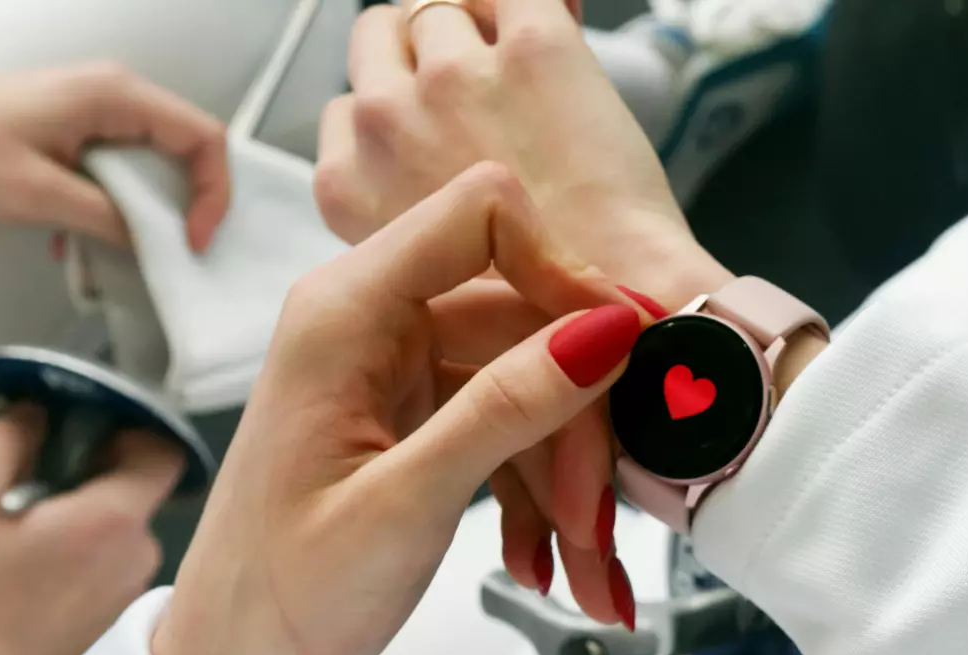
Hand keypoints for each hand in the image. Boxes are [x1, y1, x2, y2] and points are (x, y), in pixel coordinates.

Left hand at [0, 62, 229, 251]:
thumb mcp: (39, 193)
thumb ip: (108, 219)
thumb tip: (156, 247)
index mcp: (116, 96)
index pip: (204, 138)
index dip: (213, 192)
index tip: (193, 239)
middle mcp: (117, 95)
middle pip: (189, 150)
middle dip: (190, 204)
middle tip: (175, 249)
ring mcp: (100, 110)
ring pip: (159, 163)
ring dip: (153, 210)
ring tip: (131, 247)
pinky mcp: (82, 128)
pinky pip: (127, 167)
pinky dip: (123, 205)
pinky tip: (90, 235)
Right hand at [0, 407, 183, 654]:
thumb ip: (6, 442)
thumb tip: (35, 412)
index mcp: (112, 519)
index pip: (165, 453)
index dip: (134, 432)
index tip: (91, 435)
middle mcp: (137, 554)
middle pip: (140, 491)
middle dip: (96, 477)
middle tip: (38, 483)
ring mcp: (129, 588)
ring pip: (123, 529)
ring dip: (86, 518)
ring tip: (29, 531)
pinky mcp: (114, 615)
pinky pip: (113, 563)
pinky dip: (85, 552)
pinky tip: (37, 567)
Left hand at [153, 164, 643, 654]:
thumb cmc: (283, 596)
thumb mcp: (405, 505)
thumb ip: (505, 409)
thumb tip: (604, 332)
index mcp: (345, 313)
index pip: (481, 215)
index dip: (563, 269)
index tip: (622, 348)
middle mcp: (372, 323)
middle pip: (523, 318)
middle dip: (578, 420)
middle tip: (599, 519)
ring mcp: (397, 370)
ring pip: (529, 380)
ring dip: (568, 475)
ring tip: (583, 567)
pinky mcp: (418, 415)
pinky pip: (509, 423)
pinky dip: (539, 490)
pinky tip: (544, 557)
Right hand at [314, 0, 730, 306]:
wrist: (621, 308)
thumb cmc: (535, 311)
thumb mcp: (428, 270)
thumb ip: (406, 202)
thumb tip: (427, 148)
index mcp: (347, 185)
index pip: (346, 109)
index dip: (399, 111)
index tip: (439, 129)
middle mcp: (384, 122)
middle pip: (379, 38)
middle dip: (422, 57)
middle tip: (476, 89)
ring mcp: (453, 79)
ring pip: (439, 10)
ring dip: (475, 31)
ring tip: (524, 72)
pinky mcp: (532, 49)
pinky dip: (526, 5)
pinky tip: (554, 28)